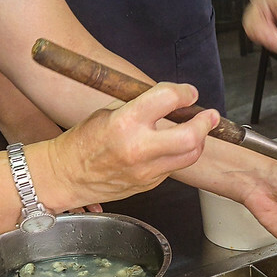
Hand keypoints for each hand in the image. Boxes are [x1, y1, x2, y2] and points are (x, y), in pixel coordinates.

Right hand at [47, 83, 219, 206]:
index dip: (184, 92)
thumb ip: (141, 108)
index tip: (188, 92)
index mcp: (124, 123)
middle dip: (205, 123)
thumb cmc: (82, 142)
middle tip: (210, 115)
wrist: (66, 176)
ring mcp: (145, 171)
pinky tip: (172, 147)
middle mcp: (138, 149)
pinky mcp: (149, 184)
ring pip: (189, 156)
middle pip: (190, 137)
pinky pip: (173, 167)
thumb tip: (169, 102)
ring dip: (199, 141)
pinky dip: (178, 155)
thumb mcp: (108, 113)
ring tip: (198, 130)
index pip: (167, 99)